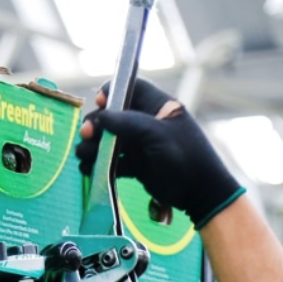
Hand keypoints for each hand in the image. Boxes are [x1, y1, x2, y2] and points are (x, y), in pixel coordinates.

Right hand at [76, 80, 243, 228]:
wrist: (199, 192)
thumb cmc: (184, 156)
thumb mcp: (156, 134)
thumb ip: (127, 123)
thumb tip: (100, 116)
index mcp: (158, 107)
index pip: (131, 88)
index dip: (112, 91)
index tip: (99, 102)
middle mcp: (147, 123)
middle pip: (114, 116)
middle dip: (97, 124)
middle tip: (86, 134)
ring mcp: (141, 144)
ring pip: (110, 140)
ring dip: (94, 146)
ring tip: (83, 155)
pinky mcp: (137, 165)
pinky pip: (113, 161)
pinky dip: (100, 164)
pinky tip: (88, 169)